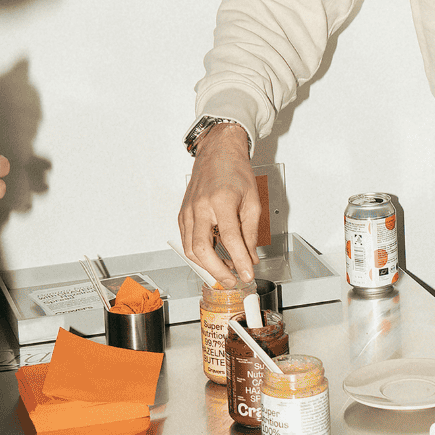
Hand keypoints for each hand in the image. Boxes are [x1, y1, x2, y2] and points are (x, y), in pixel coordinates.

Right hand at [178, 122, 260, 284]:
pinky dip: (200, 254)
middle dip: (216, 270)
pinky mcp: (183, 214)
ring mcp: (188, 211)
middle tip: (231, 280)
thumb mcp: (252, 201)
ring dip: (208, 265)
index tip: (247, 274)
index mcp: (221, 200)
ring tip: (226, 270)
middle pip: (202, 248)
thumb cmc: (236, 172)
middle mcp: (201, 206)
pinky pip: (188, 240)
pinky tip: (215, 257)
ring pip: (191, 248)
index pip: (230, 238)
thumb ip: (250, 232)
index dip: (239, 260)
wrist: (218, 153)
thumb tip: (250, 257)